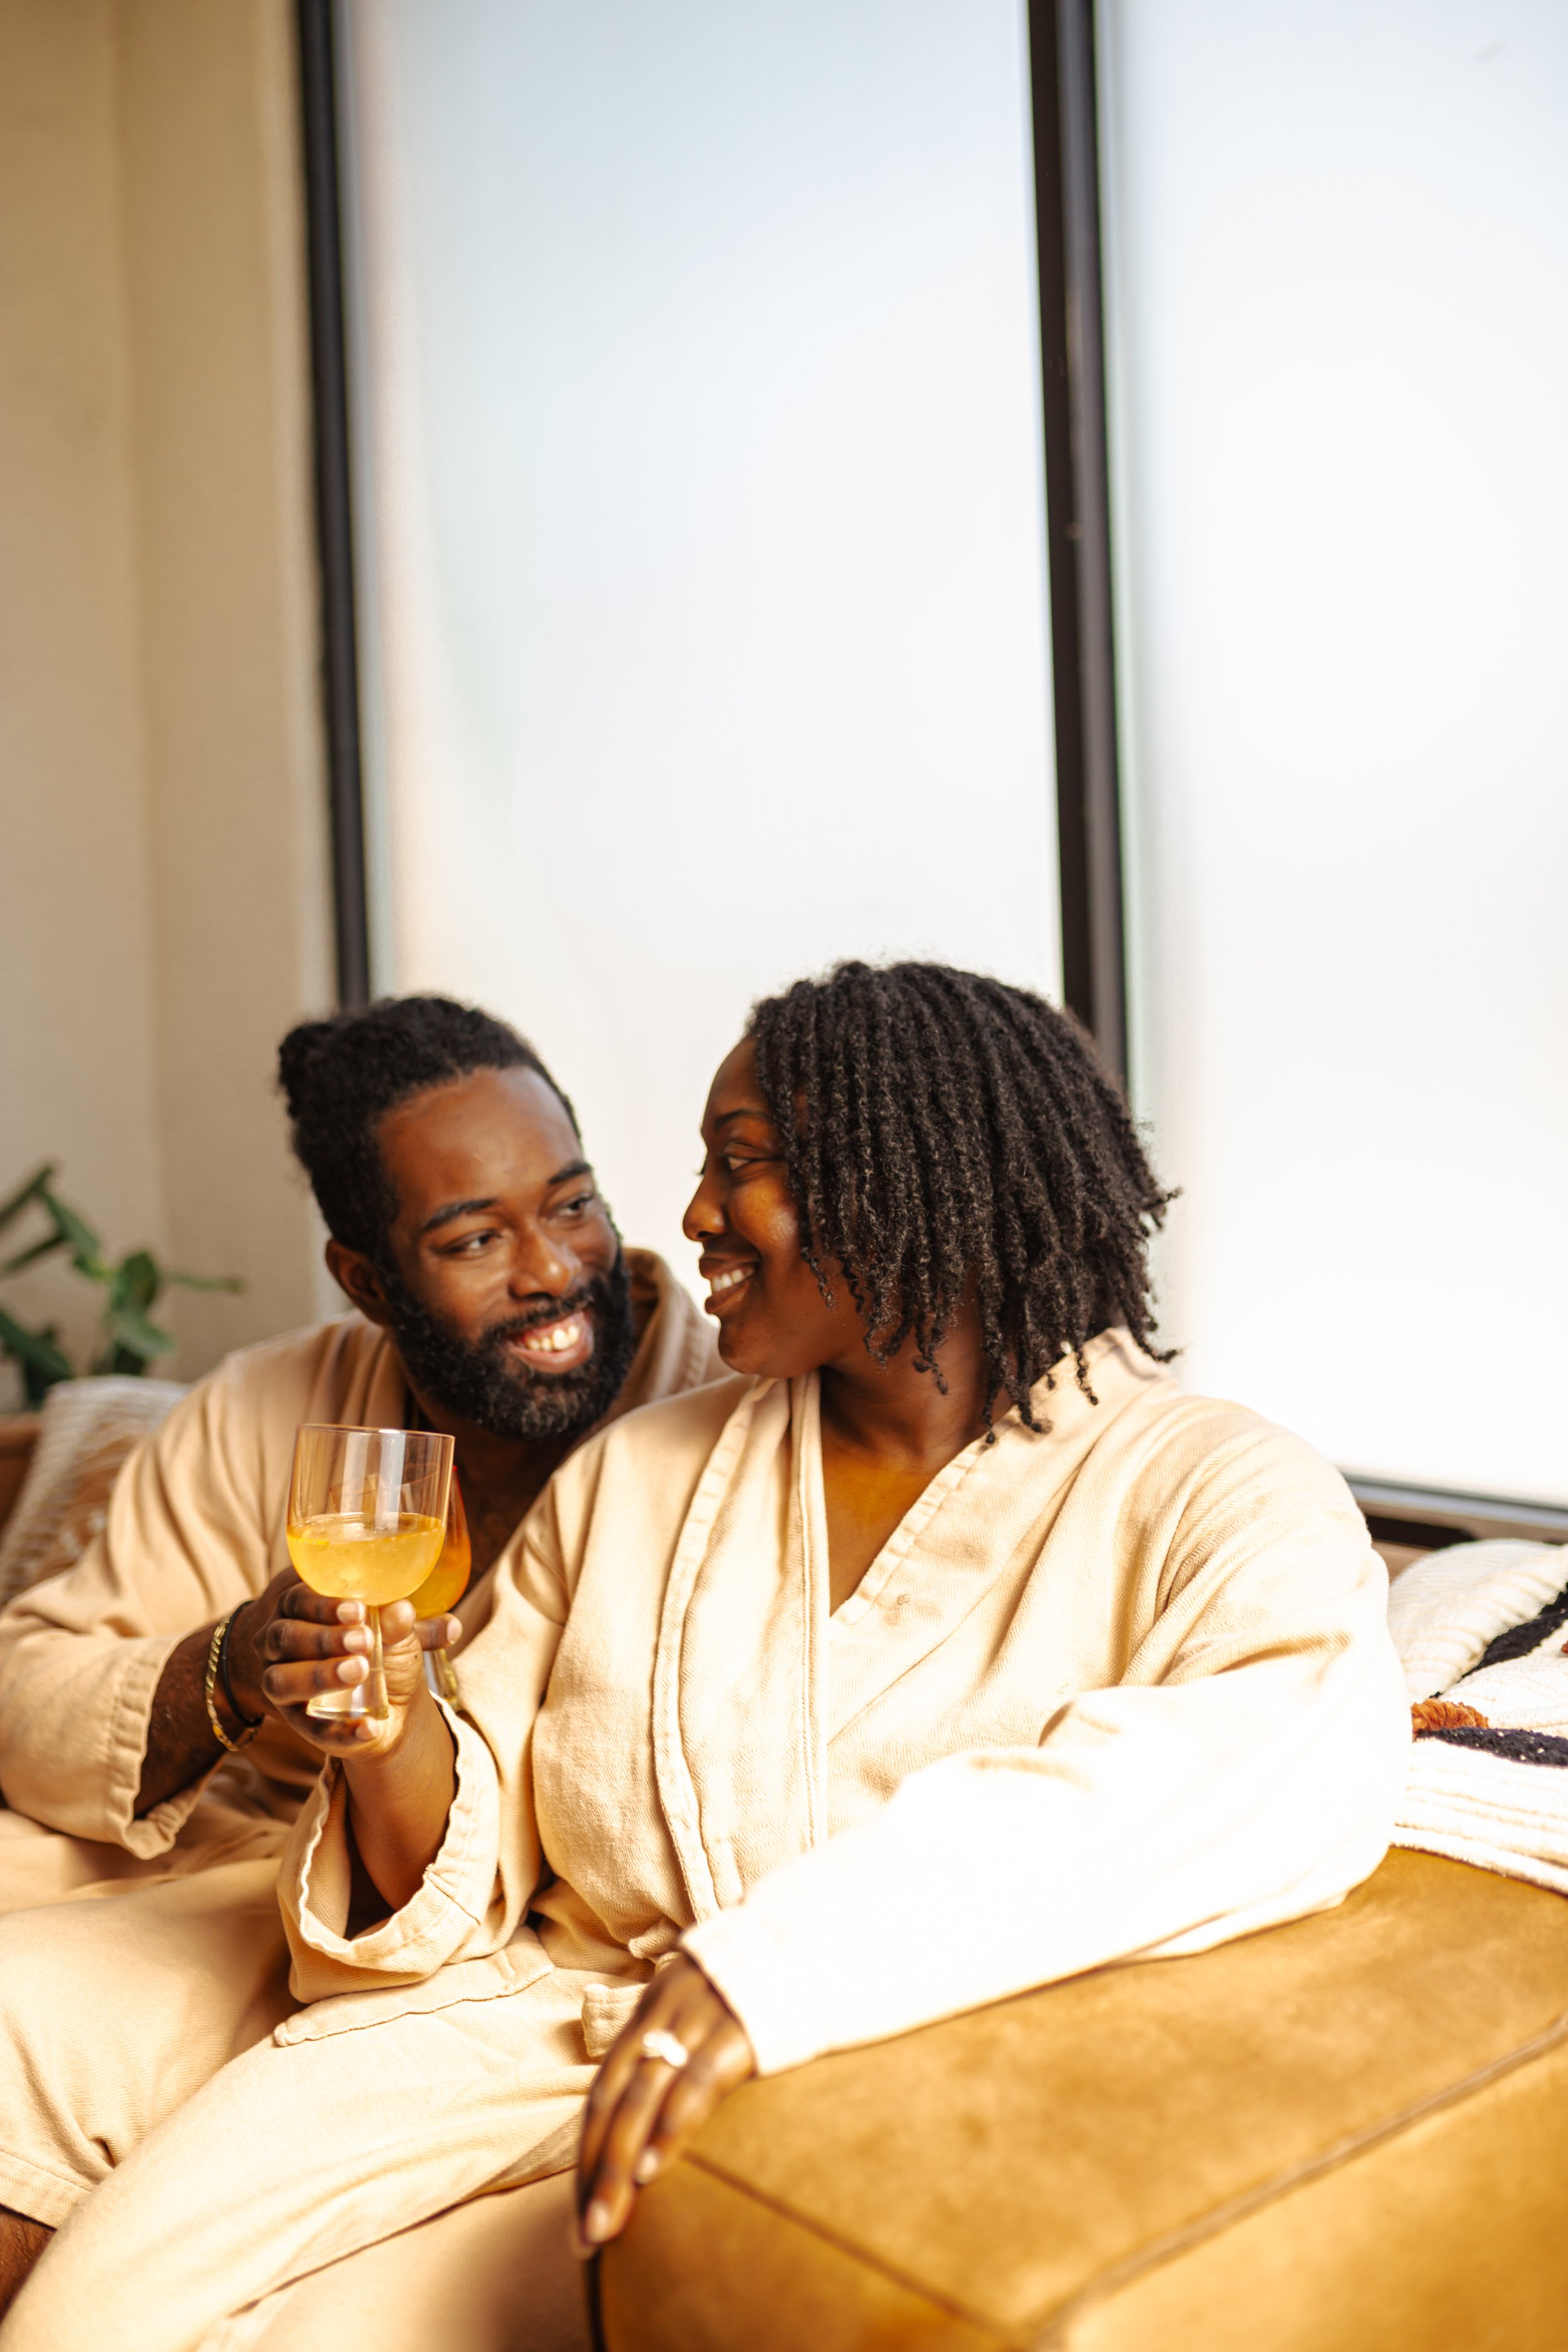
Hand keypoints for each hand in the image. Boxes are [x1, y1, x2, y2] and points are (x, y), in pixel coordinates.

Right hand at [258, 1582, 460, 1762]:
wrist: (386, 1700)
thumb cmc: (381, 1646)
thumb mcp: (397, 1632)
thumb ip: (407, 1624)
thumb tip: (421, 1614)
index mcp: (302, 1608)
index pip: (297, 1599)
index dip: (322, 1603)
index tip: (358, 1610)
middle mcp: (281, 1645)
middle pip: (284, 1636)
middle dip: (323, 1638)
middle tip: (364, 1641)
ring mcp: (284, 1685)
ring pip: (280, 1681)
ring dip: (318, 1676)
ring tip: (360, 1672)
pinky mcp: (298, 1723)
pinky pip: (309, 1730)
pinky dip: (340, 1732)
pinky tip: (370, 1728)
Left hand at [575, 1953, 755, 2255]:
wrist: (814, 1937)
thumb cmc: (760, 1994)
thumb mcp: (705, 2013)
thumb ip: (680, 2055)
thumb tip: (658, 2128)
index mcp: (651, 2012)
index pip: (604, 2091)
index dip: (587, 2153)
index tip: (578, 2214)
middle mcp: (665, 2012)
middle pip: (614, 2099)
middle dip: (595, 2172)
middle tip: (586, 2238)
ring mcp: (700, 2018)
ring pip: (644, 2096)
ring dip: (620, 2164)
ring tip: (609, 2220)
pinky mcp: (741, 2027)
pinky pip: (698, 2080)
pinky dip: (672, 2124)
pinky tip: (656, 2169)